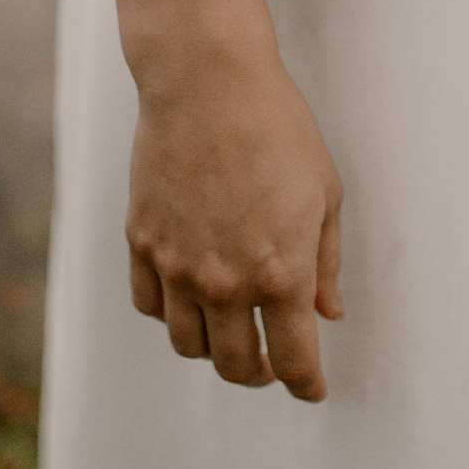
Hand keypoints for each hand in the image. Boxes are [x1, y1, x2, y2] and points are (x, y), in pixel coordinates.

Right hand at [128, 40, 343, 400]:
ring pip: (189, 344)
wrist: (207, 80)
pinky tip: (189, 296)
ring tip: (229, 333)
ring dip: (213, 350)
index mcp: (281, 274)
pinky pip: (150, 305)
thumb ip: (326, 262)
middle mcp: (226, 282)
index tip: (312, 387)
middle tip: (271, 364)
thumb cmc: (278, 128)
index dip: (307, 385)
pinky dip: (170, 313)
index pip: (294, 362)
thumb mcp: (324, 193)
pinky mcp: (141, 241)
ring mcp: (176, 265)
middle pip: (237, 367)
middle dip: (259, 374)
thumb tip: (326, 312)